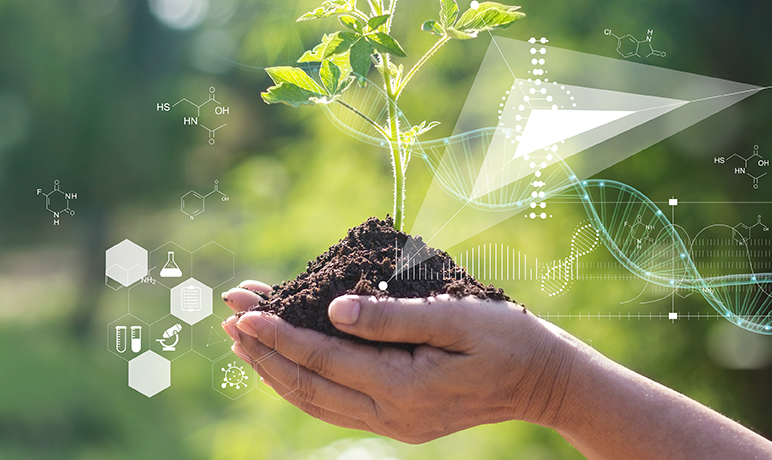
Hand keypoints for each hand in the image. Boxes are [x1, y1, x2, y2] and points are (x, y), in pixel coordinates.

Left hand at [220, 280, 574, 443]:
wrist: (543, 382)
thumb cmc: (505, 338)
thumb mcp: (455, 316)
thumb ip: (393, 316)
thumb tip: (333, 311)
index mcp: (403, 387)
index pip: (321, 358)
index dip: (277, 333)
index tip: (243, 308)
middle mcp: (390, 414)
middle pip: (307, 384)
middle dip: (262, 350)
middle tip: (228, 313)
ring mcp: (392, 423)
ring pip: (315, 400)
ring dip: (274, 369)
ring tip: (243, 338)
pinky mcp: (397, 421)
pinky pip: (334, 406)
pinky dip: (302, 383)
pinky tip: (285, 363)